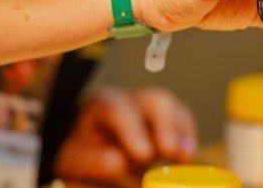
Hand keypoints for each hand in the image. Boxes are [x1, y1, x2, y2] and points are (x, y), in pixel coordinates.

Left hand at [54, 87, 196, 184]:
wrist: (89, 152)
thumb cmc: (80, 153)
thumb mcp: (74, 159)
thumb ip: (91, 161)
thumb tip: (119, 161)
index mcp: (102, 104)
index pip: (118, 109)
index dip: (133, 130)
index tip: (143, 155)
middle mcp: (131, 101)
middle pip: (156, 100)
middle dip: (167, 124)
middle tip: (169, 150)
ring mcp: (152, 110)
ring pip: (174, 109)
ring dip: (182, 131)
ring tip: (184, 157)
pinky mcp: (168, 123)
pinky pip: (183, 121)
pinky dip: (188, 138)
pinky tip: (187, 157)